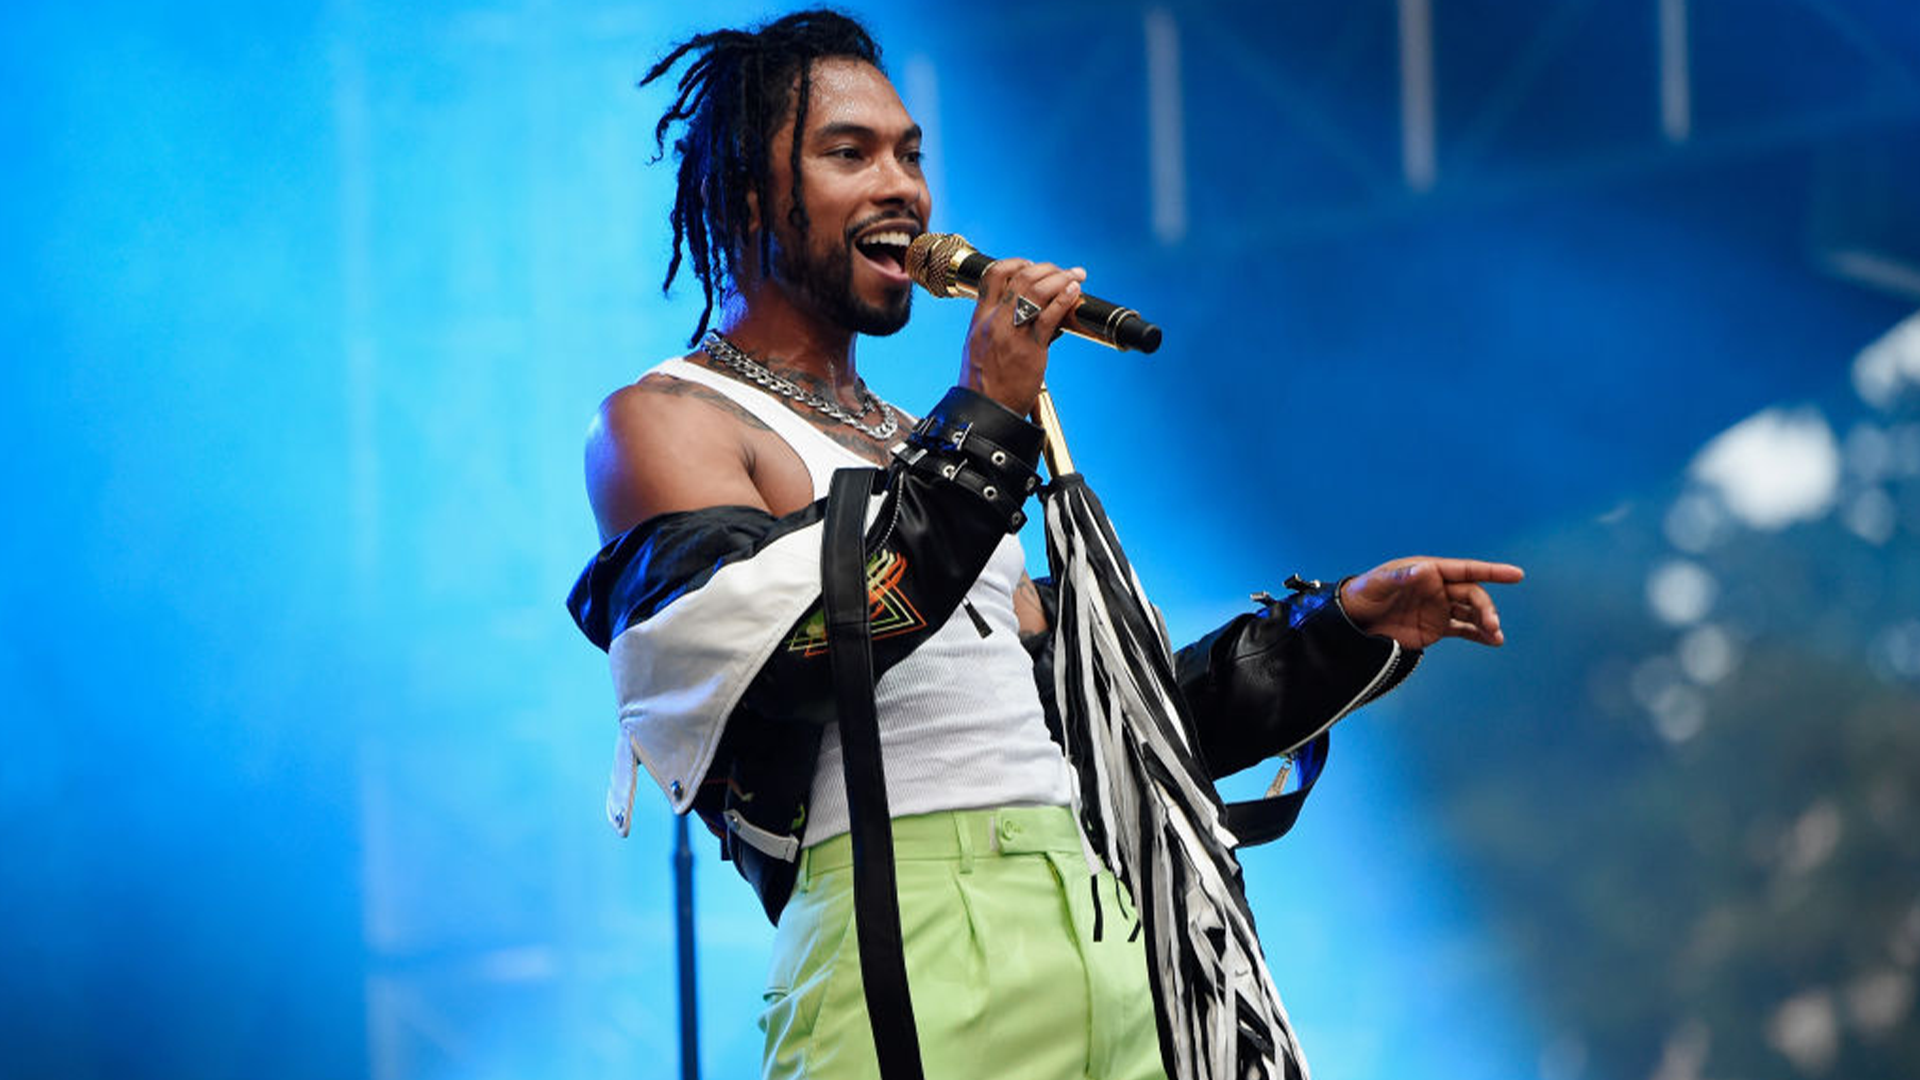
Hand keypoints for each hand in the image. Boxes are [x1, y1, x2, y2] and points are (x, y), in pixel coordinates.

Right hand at [960, 258, 1084, 414]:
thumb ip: (997, 326)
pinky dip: (1065, 299)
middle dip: (1047, 268)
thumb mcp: (979, 347)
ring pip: (1036, 290)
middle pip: (1020, 277)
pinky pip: (1050, 316)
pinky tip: (1074, 293)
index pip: (992, 275)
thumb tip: (1021, 313)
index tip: (1032, 266)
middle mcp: (994, 320)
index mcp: (979, 318)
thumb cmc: (985, 385)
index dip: (1015, 263)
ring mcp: (1011, 333)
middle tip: (1064, 271)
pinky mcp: (1030, 348)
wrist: (986, 411)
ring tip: (1076, 276)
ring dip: (1061, 278)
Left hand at [1338, 557, 1525, 649]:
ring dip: (1487, 623)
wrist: (1353, 622)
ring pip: (1472, 613)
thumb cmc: (1364, 594)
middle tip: (1492, 625)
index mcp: (1429, 571)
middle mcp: (1438, 588)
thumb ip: (1401, 576)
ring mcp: (1439, 609)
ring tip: (1496, 637)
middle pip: (1472, 595)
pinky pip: (1464, 630)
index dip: (1491, 571)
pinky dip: (1479, 635)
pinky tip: (1492, 642)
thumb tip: (1424, 570)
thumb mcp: (1378, 583)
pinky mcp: (1436, 628)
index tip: (1516, 575)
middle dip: (1486, 608)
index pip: (1466, 570)